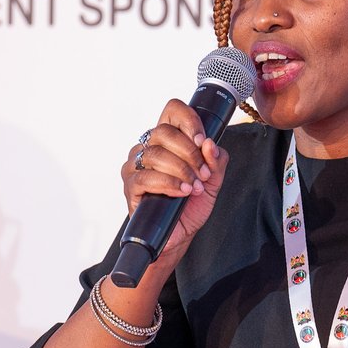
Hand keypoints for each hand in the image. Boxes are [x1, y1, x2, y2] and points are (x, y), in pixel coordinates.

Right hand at [122, 98, 230, 266]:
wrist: (179, 235)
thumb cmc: (191, 206)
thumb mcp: (213, 182)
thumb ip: (216, 162)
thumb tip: (211, 145)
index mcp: (168, 140)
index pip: (172, 111)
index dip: (188, 120)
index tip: (202, 140)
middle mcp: (148, 148)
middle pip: (164, 132)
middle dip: (189, 153)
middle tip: (203, 173)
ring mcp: (135, 166)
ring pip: (155, 154)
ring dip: (181, 170)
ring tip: (194, 186)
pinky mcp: (130, 186)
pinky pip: (146, 177)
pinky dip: (169, 184)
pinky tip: (182, 192)